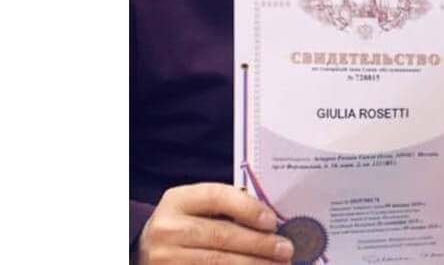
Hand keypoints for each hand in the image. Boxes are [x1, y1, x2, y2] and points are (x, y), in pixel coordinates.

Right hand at [135, 182, 293, 263]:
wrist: (146, 250)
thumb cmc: (184, 224)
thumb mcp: (196, 207)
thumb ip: (227, 207)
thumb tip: (270, 221)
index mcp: (178, 200)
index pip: (217, 197)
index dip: (248, 208)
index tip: (272, 221)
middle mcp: (167, 228)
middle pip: (222, 235)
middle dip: (260, 244)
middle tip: (285, 249)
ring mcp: (165, 257)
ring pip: (219, 262)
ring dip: (254, 264)